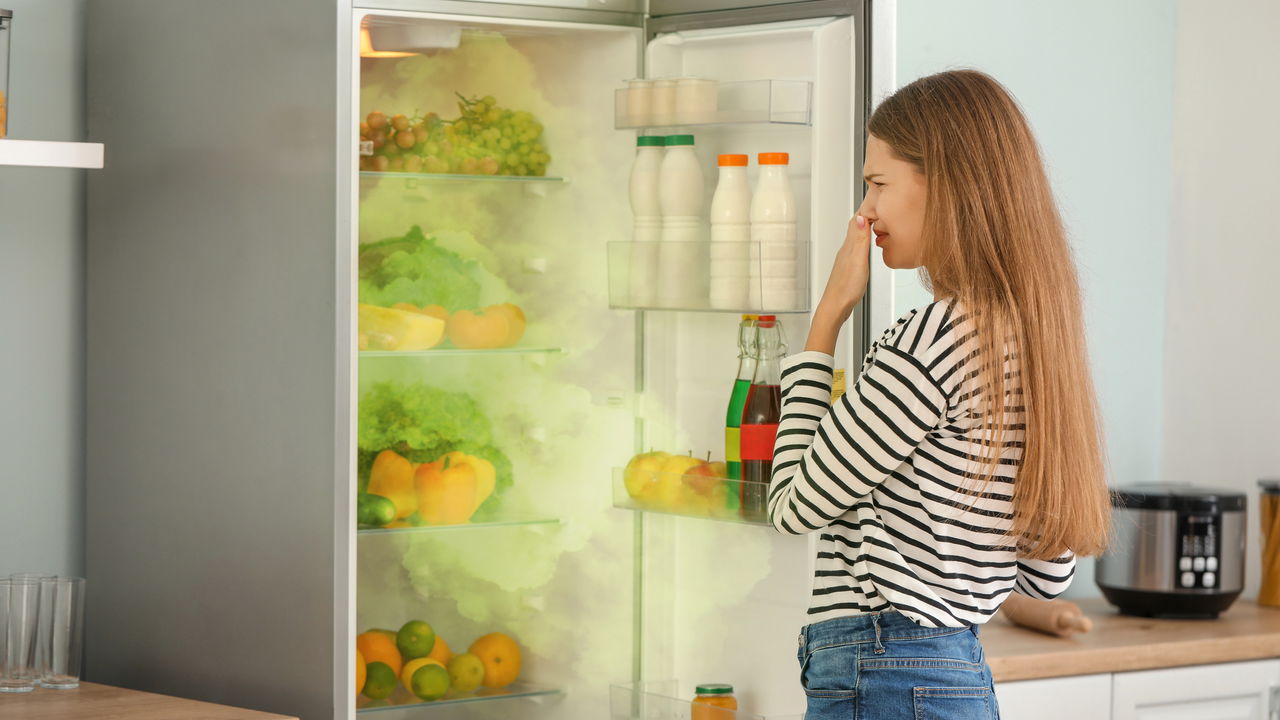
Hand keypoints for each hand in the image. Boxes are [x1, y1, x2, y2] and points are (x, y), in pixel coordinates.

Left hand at [805, 215, 871, 353]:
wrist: (834, 309)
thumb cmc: (846, 289)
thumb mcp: (857, 261)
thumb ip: (859, 240)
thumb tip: (860, 217)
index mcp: (848, 247)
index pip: (857, 220)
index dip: (867, 208)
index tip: (877, 197)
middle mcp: (846, 250)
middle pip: (856, 227)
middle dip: (867, 214)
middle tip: (879, 204)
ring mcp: (846, 260)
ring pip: (856, 237)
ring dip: (865, 227)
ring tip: (876, 220)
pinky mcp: (849, 269)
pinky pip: (857, 249)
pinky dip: (863, 242)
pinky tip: (867, 246)